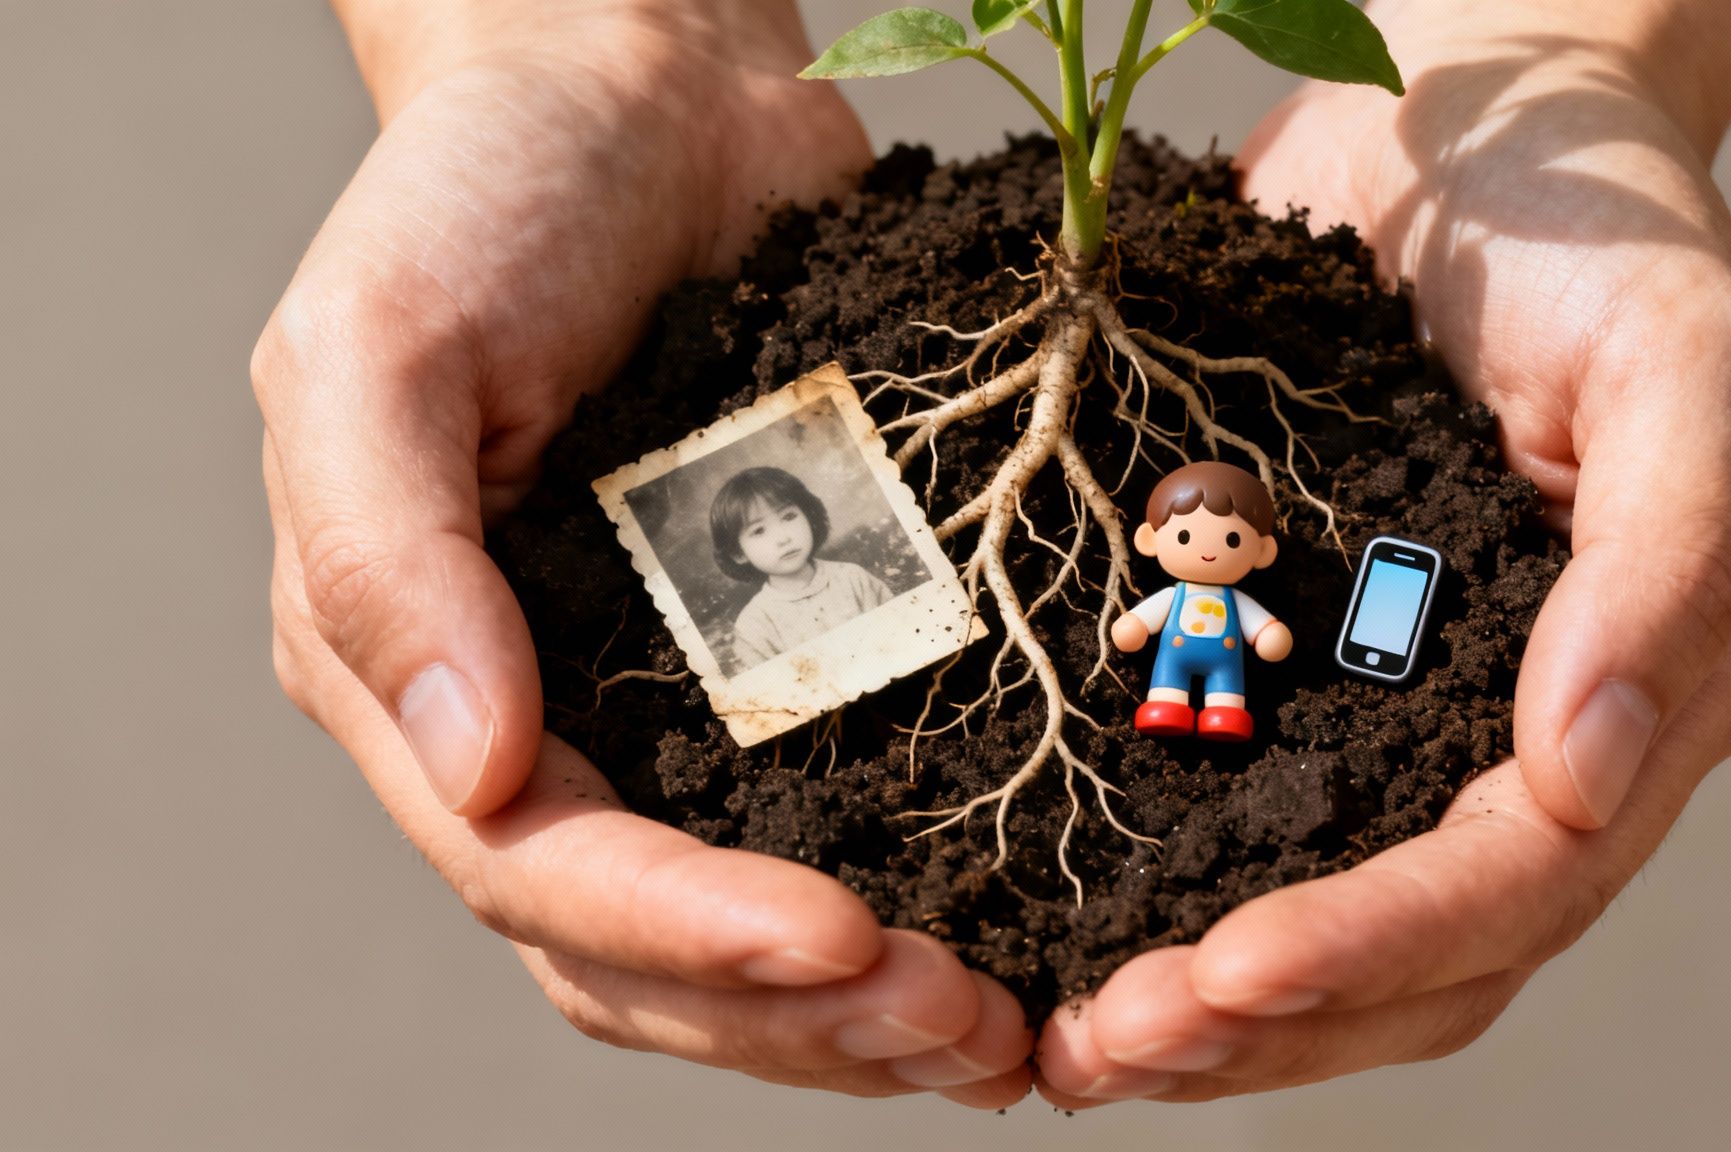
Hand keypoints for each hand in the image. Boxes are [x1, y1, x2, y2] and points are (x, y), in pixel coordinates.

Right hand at [254, 0, 1029, 1104]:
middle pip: (653, 952)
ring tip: (1008, 1032)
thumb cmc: (486, 193)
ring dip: (870, 1007)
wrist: (643, 87)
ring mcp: (678, 700)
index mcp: (419, 674)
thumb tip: (471, 770)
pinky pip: (853, 812)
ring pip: (752, 929)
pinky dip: (930, 891)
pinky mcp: (793, 658)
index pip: (542, 870)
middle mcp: (550, 717)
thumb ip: (383, 562)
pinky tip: (1029, 929)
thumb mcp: (376, 347)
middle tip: (963, 1031)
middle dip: (800, 1016)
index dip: (686, 932)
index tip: (839, 942)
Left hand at [1036, 1, 1730, 1103]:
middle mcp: (1529, 733)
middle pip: (1418, 954)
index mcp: (1645, 687)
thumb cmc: (1594, 216)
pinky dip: (1156, 888)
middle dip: (1266, 1021)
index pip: (1516, 882)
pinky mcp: (1305, 659)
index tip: (1226, 975)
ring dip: (1204, 1003)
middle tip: (1102, 1051)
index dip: (1378, 945)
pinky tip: (1051, 924)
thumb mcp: (1684, 357)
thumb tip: (1598, 774)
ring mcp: (1411, 708)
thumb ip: (1673, 566)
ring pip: (1324, 918)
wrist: (1473, 112)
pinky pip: (1238, 811)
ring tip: (1063, 1040)